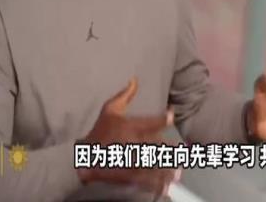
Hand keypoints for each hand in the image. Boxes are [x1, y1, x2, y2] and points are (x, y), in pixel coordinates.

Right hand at [77, 77, 179, 197]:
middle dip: (167, 149)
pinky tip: (166, 187)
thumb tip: (135, 79)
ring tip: (178, 172)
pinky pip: (144, 180)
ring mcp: (130, 160)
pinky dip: (155, 184)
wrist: (84, 156)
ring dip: (165, 169)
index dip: (161, 118)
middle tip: (181, 151)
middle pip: (153, 145)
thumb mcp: (109, 109)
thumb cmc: (99, 130)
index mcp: (129, 126)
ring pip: (151, 165)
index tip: (172, 115)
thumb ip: (124, 95)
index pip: (148, 121)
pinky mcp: (127, 175)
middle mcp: (131, 143)